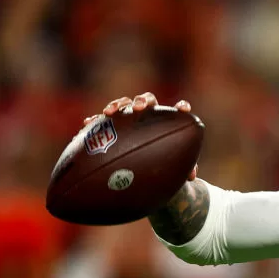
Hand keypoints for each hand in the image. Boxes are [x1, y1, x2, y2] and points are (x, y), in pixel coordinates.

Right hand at [83, 92, 197, 179]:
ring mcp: (130, 118)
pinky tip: (87, 124)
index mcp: (167, 122)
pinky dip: (96, 120)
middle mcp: (150, 115)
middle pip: (147, 100)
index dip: (181, 107)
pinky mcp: (114, 124)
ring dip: (117, 104)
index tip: (183, 108)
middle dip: (142, 100)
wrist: (146, 168)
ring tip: (109, 112)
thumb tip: (191, 177)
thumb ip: (183, 169)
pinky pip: (103, 120)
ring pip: (124, 104)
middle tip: (138, 108)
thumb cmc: (164, 165)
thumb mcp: (174, 169)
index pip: (177, 111)